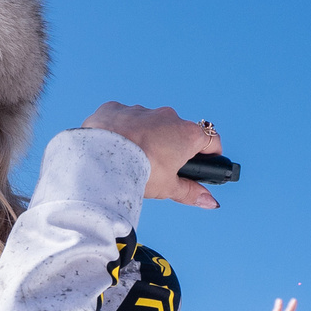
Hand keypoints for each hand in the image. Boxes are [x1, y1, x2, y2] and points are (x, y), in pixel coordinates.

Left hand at [79, 103, 221, 208]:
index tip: (206, 163)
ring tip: (133, 158)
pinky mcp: (116, 108)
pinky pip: (123, 118)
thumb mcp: (167, 187)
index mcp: (186, 134)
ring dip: (146, 137)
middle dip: (172, 147)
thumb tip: (211, 201)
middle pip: (177, 131)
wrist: (100, 161)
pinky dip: (121, 129)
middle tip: (161, 168)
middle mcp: (167, 116)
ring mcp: (140, 110)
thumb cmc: (139, 173)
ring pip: (149, 124)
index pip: (210, 139)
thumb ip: (191, 192)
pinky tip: (114, 146)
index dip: (210, 153)